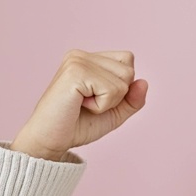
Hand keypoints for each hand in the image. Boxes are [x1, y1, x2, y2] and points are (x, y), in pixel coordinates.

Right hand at [11, 49, 148, 159]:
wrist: (50, 141)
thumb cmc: (78, 126)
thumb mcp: (114, 113)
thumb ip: (133, 99)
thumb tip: (144, 82)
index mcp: (87, 58)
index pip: (127, 61)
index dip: (121, 87)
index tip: (95, 99)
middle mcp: (81, 55)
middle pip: (128, 70)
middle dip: (116, 96)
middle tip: (88, 104)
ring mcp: (77, 61)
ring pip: (123, 80)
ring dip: (109, 102)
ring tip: (83, 104)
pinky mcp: (75, 72)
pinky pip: (112, 90)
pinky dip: (101, 106)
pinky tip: (79, 105)